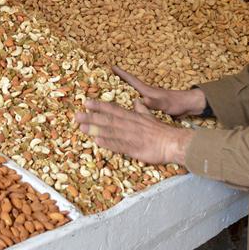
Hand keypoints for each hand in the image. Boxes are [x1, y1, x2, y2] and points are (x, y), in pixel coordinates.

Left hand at [75, 98, 192, 164]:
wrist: (172, 143)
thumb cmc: (160, 131)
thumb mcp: (150, 116)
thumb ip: (141, 109)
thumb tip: (137, 101)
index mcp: (132, 116)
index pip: (113, 109)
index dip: (99, 106)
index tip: (85, 102)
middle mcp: (129, 124)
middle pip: (107, 120)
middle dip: (91, 117)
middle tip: (76, 115)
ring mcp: (130, 136)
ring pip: (111, 132)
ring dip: (95, 129)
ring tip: (82, 128)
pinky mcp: (134, 148)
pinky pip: (119, 145)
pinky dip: (108, 143)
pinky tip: (97, 142)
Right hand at [113, 66, 206, 116]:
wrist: (188, 105)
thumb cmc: (176, 104)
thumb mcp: (165, 104)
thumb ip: (154, 103)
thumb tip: (141, 101)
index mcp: (147, 91)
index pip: (131, 80)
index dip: (121, 73)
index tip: (112, 66)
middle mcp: (146, 93)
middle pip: (129, 85)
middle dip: (118, 80)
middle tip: (105, 78)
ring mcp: (149, 98)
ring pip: (132, 93)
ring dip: (123, 91)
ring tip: (111, 92)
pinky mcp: (152, 104)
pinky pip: (137, 101)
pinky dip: (130, 101)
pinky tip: (127, 106)